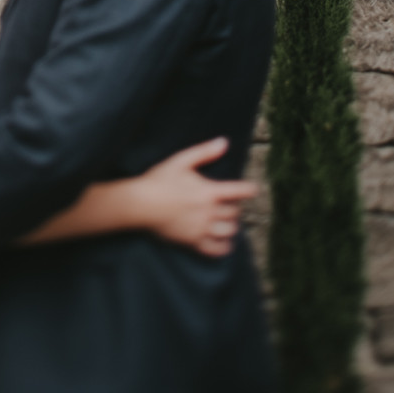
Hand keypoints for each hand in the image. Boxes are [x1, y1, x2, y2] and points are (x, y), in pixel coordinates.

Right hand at [132, 137, 257, 256]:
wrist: (140, 204)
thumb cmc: (159, 180)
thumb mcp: (180, 160)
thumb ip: (204, 152)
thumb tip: (225, 142)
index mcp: (210, 191)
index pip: (240, 191)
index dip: (249, 189)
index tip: (252, 189)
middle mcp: (209, 212)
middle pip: (235, 212)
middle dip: (235, 208)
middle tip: (229, 204)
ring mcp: (202, 229)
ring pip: (229, 231)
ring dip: (232, 226)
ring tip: (227, 222)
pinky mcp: (193, 242)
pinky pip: (216, 250)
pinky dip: (224, 248)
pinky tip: (225, 243)